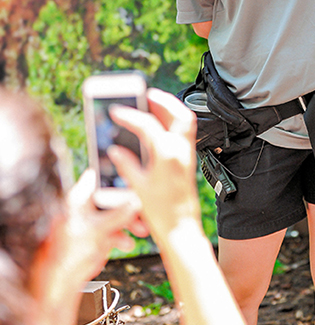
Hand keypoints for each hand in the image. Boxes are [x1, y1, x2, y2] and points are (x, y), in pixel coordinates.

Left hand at [60, 169, 147, 280]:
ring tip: (140, 232)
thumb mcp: (99, 230)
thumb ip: (118, 215)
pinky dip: (121, 236)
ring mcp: (90, 222)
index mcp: (78, 199)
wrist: (63, 279)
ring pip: (114, 215)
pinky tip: (127, 244)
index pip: (99, 180)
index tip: (134, 185)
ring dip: (129, 224)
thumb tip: (134, 202)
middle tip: (142, 213)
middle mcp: (84, 208)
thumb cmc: (70, 252)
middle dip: (128, 208)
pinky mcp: (95, 236)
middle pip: (111, 200)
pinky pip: (112, 230)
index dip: (117, 181)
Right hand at [108, 89, 200, 238]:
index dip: (130, 116)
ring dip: (171, 109)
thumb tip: (115, 151)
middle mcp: (181, 150)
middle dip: (162, 101)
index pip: (148, 124)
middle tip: (145, 95)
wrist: (181, 229)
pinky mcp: (188, 161)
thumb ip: (126, 165)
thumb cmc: (162, 213)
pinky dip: (174, 123)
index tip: (117, 111)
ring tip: (153, 104)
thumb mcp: (138, 187)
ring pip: (185, 121)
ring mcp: (187, 155)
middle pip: (178, 113)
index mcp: (167, 154)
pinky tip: (160, 126)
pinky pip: (185, 133)